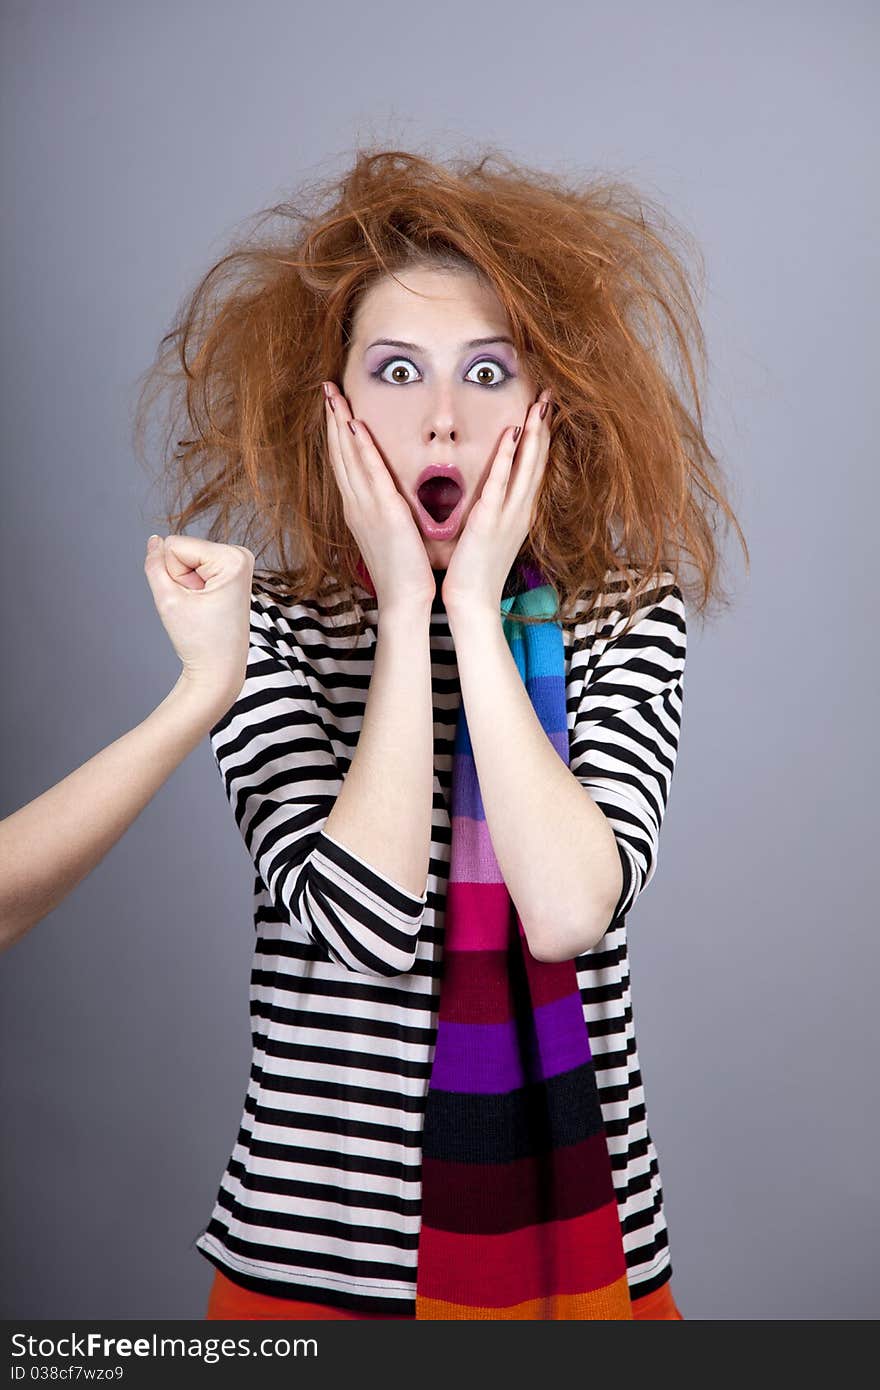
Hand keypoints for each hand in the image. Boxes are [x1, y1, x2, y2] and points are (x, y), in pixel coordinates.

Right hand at [143, 534, 254, 702]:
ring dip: (186, 584)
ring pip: (186, 558)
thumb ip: (154, 565)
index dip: (174, 576)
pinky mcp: (232, 572)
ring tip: (203, 607)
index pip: (175, 545)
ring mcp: (238, 563)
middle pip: (182, 549)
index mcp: (233, 557)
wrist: (219, 669)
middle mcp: (240, 555)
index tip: (194, 601)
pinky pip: (196, 567)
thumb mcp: (168, 599)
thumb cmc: (199, 640)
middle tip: (198, 607)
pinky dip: (194, 587)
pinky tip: (207, 605)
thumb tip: (154, 540)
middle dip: (181, 579)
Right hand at [323, 382, 435, 615]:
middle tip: (326, 388)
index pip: (343, 462)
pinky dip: (361, 449)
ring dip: (341, 424)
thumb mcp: (389, 532)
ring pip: (348, 457)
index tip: (333, 406)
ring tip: (334, 396)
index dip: (336, 432)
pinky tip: (356, 426)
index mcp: (357, 508)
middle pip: (339, 453)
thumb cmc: (402, 570)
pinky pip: (370, 473)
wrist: (404, 599)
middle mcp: (356, 504)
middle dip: (332, 419)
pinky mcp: (385, 512)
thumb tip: (388, 493)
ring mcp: (366, 507)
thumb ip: (385, 509)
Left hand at [441, 389, 552, 615]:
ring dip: (534, 433)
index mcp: (522, 512)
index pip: (535, 467)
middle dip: (545, 426)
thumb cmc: (477, 571)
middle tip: (549, 394)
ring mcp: (510, 515)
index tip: (545, 410)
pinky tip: (512, 433)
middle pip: (538, 460)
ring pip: (527, 466)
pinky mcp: (491, 520)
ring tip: (540, 404)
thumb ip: (496, 510)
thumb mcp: (492, 534)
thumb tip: (493, 492)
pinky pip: (501, 482)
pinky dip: (508, 456)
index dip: (542, 437)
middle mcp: (522, 510)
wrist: (473, 602)